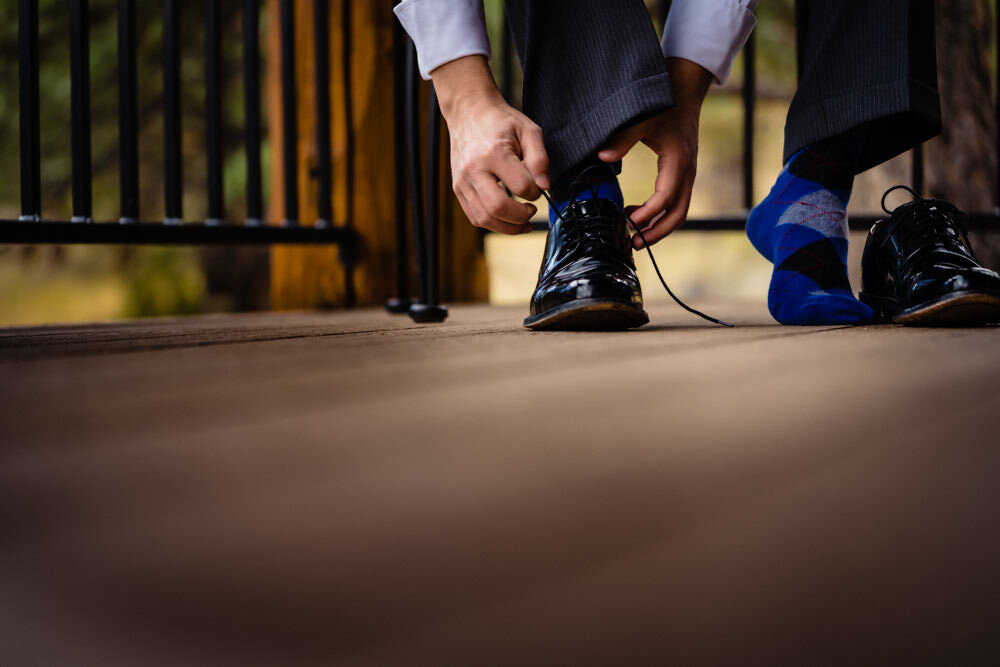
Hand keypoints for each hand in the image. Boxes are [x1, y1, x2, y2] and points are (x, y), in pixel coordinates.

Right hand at [432, 56, 549, 233]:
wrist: (468, 112)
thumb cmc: (500, 121)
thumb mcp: (528, 131)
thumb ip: (540, 159)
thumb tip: (544, 186)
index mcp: (493, 154)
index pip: (520, 187)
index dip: (535, 193)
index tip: (538, 189)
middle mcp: (474, 170)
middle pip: (498, 208)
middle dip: (521, 217)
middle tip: (531, 211)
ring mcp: (462, 181)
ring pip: (484, 218)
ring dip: (507, 227)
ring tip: (522, 223)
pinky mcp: (458, 188)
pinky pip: (474, 216)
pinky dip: (493, 223)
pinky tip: (506, 219)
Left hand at [597, 58, 711, 248]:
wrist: (686, 86)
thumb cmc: (664, 101)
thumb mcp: (641, 119)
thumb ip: (622, 139)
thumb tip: (602, 158)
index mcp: (678, 161)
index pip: (665, 199)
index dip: (647, 215)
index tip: (627, 223)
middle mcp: (687, 171)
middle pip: (678, 213)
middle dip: (657, 232)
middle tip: (634, 243)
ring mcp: (688, 172)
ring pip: (680, 210)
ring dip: (659, 226)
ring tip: (635, 234)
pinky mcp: (684, 170)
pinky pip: (676, 200)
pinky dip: (661, 213)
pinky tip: (639, 212)